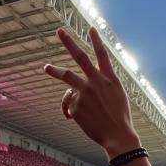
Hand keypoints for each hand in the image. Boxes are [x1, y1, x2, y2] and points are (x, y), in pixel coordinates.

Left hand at [44, 28, 139, 157]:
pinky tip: (82, 119)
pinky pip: (70, 104)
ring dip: (54, 70)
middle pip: (80, 57)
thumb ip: (101, 87)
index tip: (90, 28)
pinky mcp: (75, 106)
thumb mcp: (118, 97)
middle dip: (69, 43)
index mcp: (110, 79)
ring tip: (46, 67)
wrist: (118, 136)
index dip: (96, 40)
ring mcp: (84, 93)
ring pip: (66, 76)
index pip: (103, 55)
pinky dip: (74, 111)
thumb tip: (75, 87)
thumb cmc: (120, 117)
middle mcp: (96, 82)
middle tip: (59, 31)